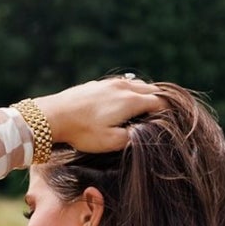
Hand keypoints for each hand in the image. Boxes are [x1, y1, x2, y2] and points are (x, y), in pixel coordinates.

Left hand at [34, 75, 165, 154]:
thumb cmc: (82, 132)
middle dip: (159, 101)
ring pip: (136, 84)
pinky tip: (125, 101)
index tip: (171, 121)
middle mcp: (123, 87)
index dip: (168, 111)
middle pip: (150, 90)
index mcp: (130, 100)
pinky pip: (122, 84)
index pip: (158, 101)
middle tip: (164, 114)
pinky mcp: (97, 84)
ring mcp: (109, 83)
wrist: (53, 116)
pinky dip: (130, 91)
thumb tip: (146, 132)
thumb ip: (132, 137)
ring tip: (147, 108)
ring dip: (144, 94)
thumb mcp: (111, 142)